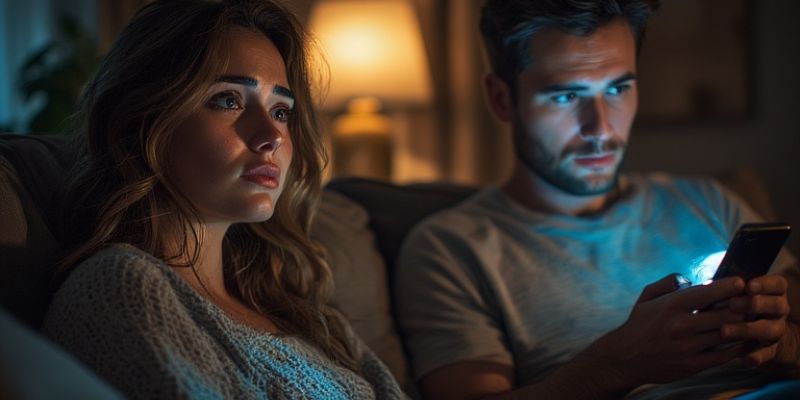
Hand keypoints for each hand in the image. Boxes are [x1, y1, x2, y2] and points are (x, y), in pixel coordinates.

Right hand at [584, 274, 746, 388]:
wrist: (625, 358)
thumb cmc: (639, 324)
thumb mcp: (647, 297)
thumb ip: (668, 282)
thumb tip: (690, 277)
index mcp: (671, 306)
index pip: (708, 293)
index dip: (729, 286)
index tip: (741, 282)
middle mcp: (680, 326)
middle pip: (726, 314)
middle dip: (742, 306)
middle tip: (750, 302)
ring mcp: (688, 347)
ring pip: (728, 334)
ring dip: (742, 326)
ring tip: (749, 319)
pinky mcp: (693, 365)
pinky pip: (724, 355)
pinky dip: (736, 347)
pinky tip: (739, 340)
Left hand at [723, 274, 789, 365]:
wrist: (758, 329)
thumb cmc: (739, 303)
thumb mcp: (736, 293)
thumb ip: (728, 290)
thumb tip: (707, 286)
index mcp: (774, 292)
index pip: (777, 284)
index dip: (764, 284)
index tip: (748, 285)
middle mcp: (779, 310)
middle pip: (776, 305)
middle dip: (754, 304)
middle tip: (733, 304)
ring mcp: (777, 329)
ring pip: (769, 330)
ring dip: (747, 330)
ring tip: (724, 331)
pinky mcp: (771, 348)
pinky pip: (767, 353)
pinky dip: (757, 356)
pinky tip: (745, 359)